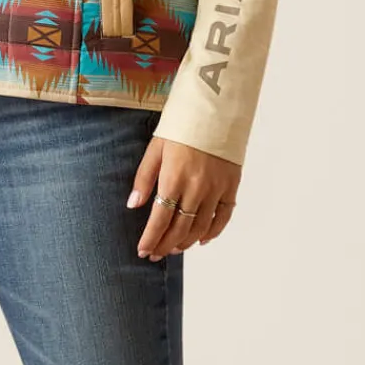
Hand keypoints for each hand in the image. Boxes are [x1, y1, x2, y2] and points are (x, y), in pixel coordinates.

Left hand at [126, 136, 240, 258]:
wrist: (216, 110)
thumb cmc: (181, 127)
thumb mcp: (155, 148)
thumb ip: (144, 178)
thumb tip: (133, 205)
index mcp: (174, 178)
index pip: (160, 219)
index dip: (151, 239)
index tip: (143, 251)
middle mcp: (197, 188)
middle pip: (180, 228)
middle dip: (165, 245)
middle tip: (155, 254)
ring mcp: (216, 189)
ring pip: (200, 227)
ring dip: (185, 242)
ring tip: (173, 249)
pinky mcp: (231, 186)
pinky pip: (223, 217)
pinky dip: (213, 232)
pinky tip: (201, 239)